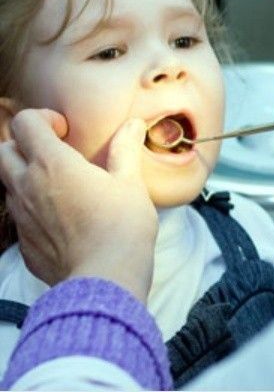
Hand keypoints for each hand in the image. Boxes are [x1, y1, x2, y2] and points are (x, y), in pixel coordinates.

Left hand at [0, 109, 156, 302]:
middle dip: (25, 145)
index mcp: (53, 164)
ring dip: (27, 176)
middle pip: (4, 150)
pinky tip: (63, 218)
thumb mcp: (130, 183)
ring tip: (62, 186)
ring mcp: (22, 217)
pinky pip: (19, 215)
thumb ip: (125, 149)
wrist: (105, 281)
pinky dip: (33, 207)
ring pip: (8, 183)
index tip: (66, 131)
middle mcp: (28, 186)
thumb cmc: (122, 227)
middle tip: (56, 153)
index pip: (25, 123)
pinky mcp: (23, 243)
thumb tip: (133, 124)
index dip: (43, 118)